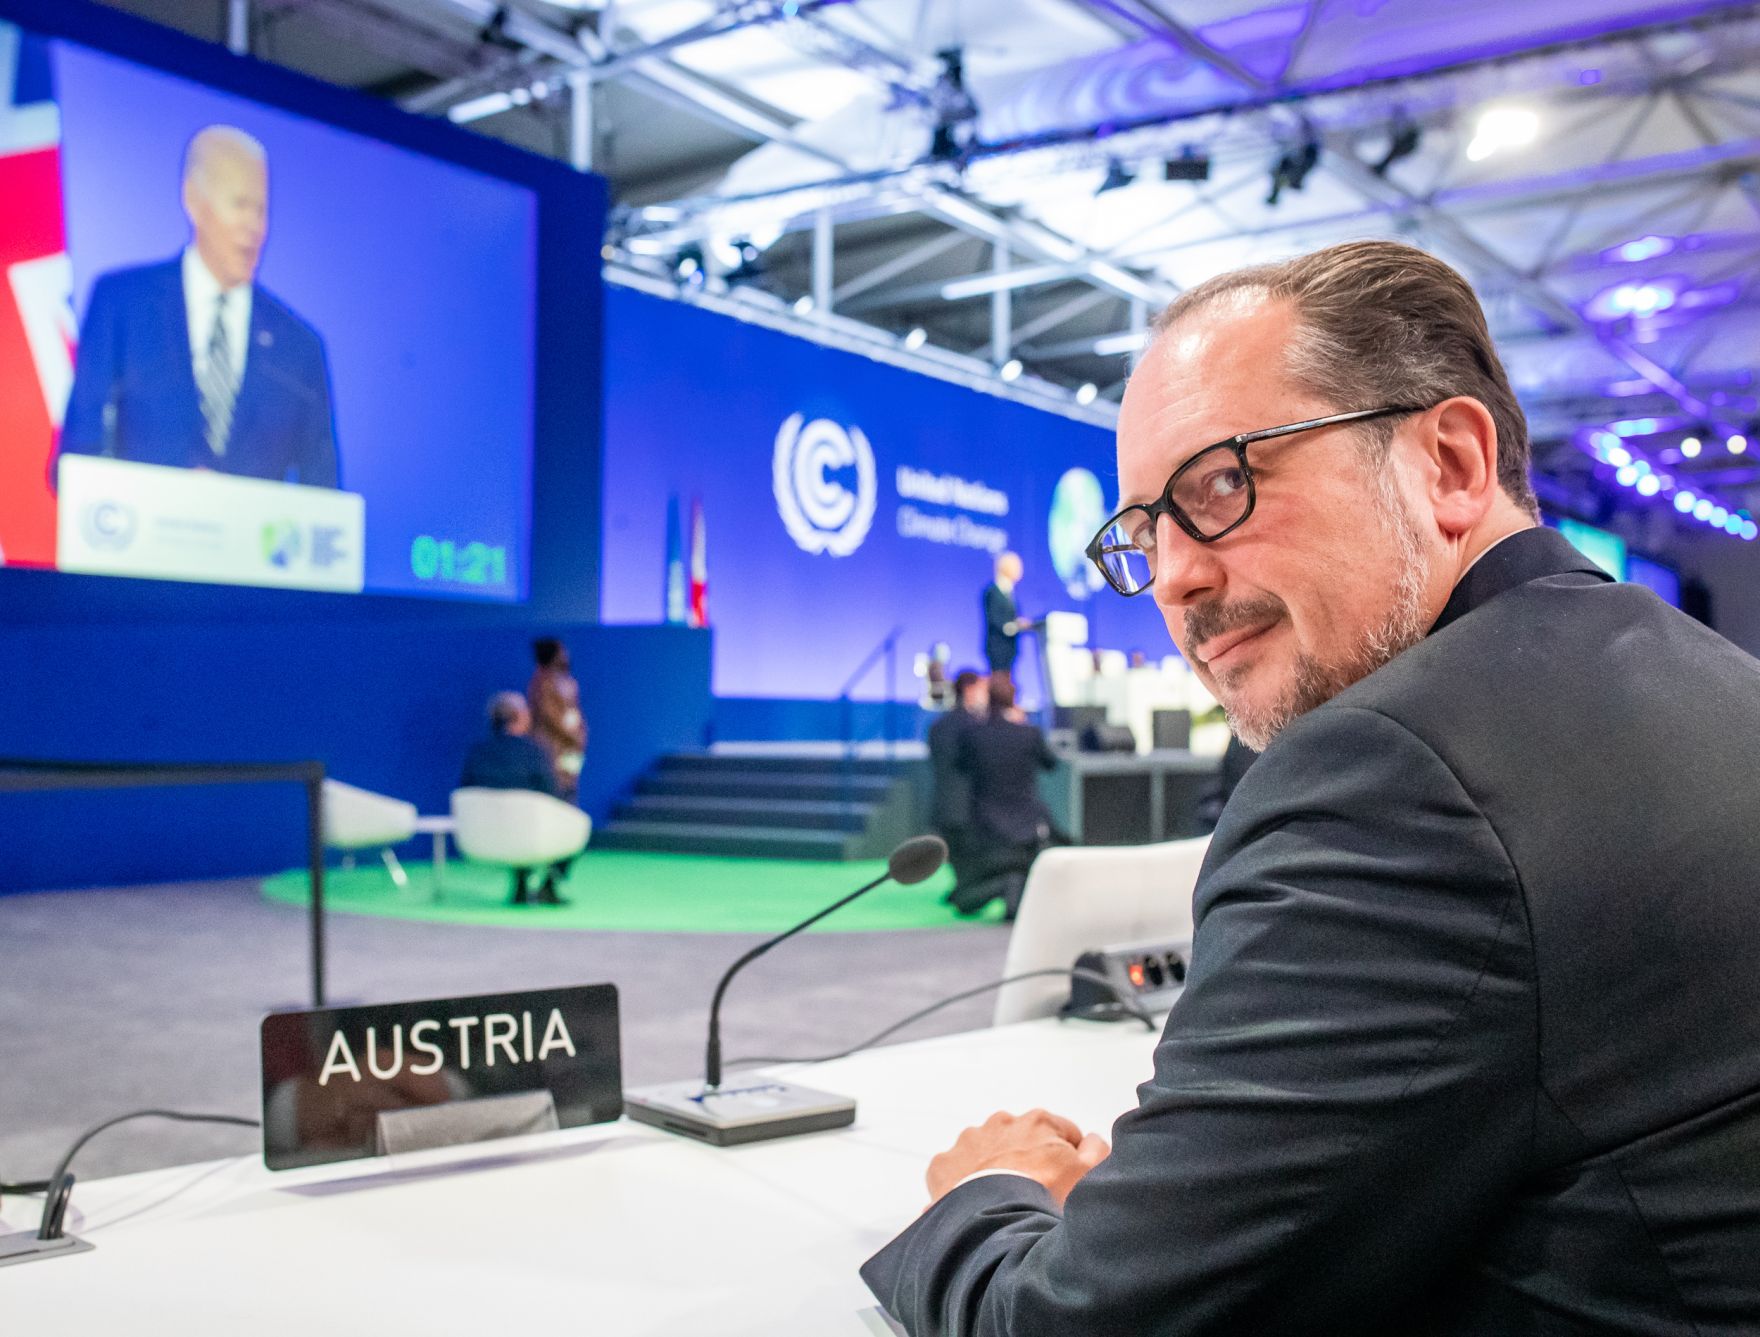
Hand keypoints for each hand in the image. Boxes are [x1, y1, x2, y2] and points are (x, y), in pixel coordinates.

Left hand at [926, 1109, 1109, 1207]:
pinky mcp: (944, 1164)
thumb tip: (1092, 1140)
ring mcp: (969, 1141)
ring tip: (1003, 1202)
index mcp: (1039, 1122)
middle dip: (1028, 1161)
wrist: (996, 1221)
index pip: (1062, 1133)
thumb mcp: (1087, 1175)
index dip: (1068, 1158)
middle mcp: (1001, 1123)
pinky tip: (976, 1205)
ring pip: (987, 1152)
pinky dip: (964, 1184)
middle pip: (1022, 1141)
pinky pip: (956, 1171)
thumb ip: (1097, 1151)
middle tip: (1033, 1195)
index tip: (1064, 1181)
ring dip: (994, 1169)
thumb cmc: (1044, 1198)